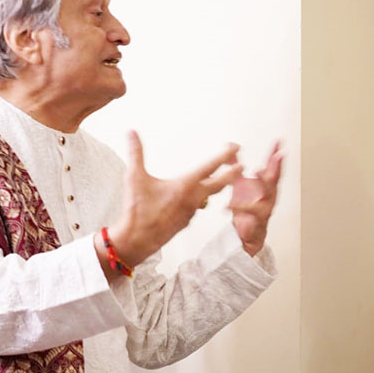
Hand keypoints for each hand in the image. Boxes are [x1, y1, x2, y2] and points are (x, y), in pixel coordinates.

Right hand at [97, 131, 242, 276]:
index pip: (210, 167)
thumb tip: (131, 132)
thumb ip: (136, 153)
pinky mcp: (187, 222)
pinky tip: (194, 197)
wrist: (137, 240)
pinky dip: (199, 199)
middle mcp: (193, 199)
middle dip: (232, 174)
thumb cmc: (137, 210)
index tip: (235, 148)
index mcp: (185, 185)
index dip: (224, 156)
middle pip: (219, 184)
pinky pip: (196, 207)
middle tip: (242, 166)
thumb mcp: (134, 177)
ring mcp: (191, 212)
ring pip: (208, 197)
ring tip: (221, 179)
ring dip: (216, 187)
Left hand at [229, 141, 282, 255]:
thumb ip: (235, 167)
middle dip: (277, 166)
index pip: (272, 167)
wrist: (245, 233)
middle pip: (275, 178)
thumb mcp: (239, 184)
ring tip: (258, 172)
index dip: (275, 154)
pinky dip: (239, 207)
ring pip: (268, 194)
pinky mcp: (258, 219)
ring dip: (264, 182)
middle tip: (279, 154)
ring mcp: (266, 207)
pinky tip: (229, 205)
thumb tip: (230, 148)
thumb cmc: (246, 210)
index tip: (278, 142)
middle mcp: (269, 195)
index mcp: (265, 186)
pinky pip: (250, 211)